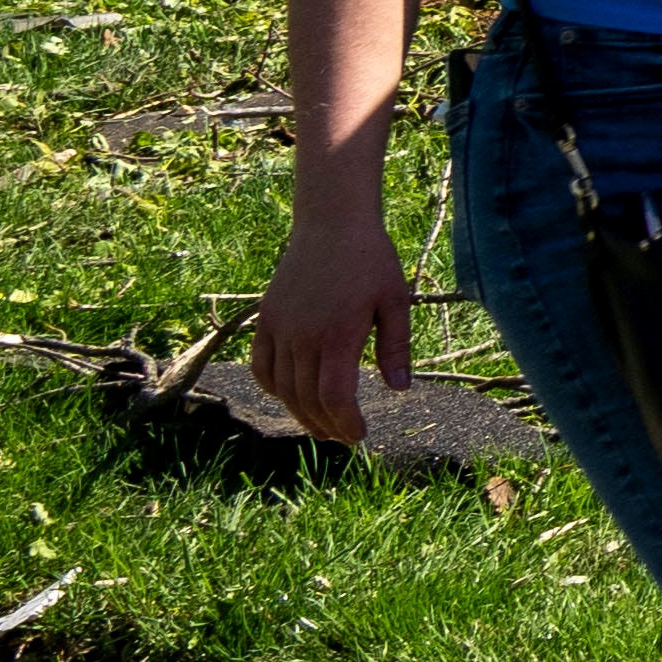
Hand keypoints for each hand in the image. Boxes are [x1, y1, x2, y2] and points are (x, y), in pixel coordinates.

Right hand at [244, 196, 420, 450]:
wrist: (331, 223)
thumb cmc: (371, 260)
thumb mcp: (395, 300)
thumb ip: (396, 347)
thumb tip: (400, 389)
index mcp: (338, 335)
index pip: (334, 397)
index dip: (345, 423)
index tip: (359, 436)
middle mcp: (303, 337)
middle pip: (306, 399)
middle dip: (326, 425)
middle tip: (343, 438)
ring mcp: (279, 329)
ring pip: (282, 388)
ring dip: (300, 413)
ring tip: (320, 425)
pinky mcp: (265, 319)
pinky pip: (261, 365)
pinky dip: (273, 387)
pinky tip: (290, 396)